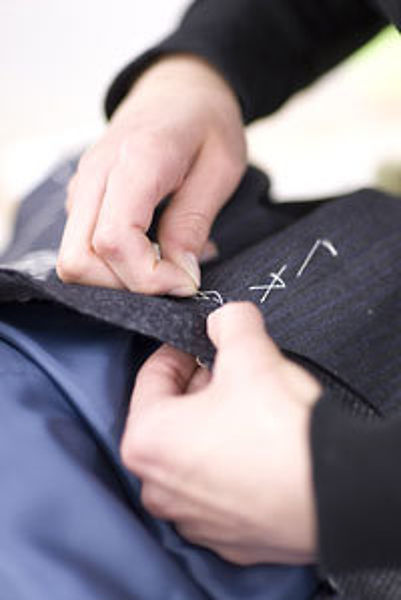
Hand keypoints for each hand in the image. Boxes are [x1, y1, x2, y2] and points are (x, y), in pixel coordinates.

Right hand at [57, 55, 246, 295]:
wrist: (178, 89)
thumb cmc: (207, 123)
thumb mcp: (221, 169)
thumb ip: (193, 223)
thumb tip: (179, 276)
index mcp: (135, 160)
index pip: (114, 240)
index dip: (149, 278)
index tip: (188, 281)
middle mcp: (96, 174)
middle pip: (78, 260)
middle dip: (126, 286)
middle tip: (175, 278)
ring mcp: (82, 186)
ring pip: (75, 259)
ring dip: (120, 278)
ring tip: (168, 260)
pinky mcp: (83, 199)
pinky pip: (85, 248)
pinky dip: (117, 264)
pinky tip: (153, 248)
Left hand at [121, 302, 320, 564]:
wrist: (337, 492)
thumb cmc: (279, 429)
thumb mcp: (250, 352)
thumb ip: (228, 322)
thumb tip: (224, 319)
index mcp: (146, 440)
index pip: (152, 376)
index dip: (180, 351)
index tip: (199, 345)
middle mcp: (158, 487)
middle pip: (171, 418)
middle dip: (198, 389)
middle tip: (230, 373)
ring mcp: (193, 518)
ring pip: (193, 455)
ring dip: (214, 429)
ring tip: (250, 410)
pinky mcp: (227, 539)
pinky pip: (219, 488)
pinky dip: (232, 466)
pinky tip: (260, 451)